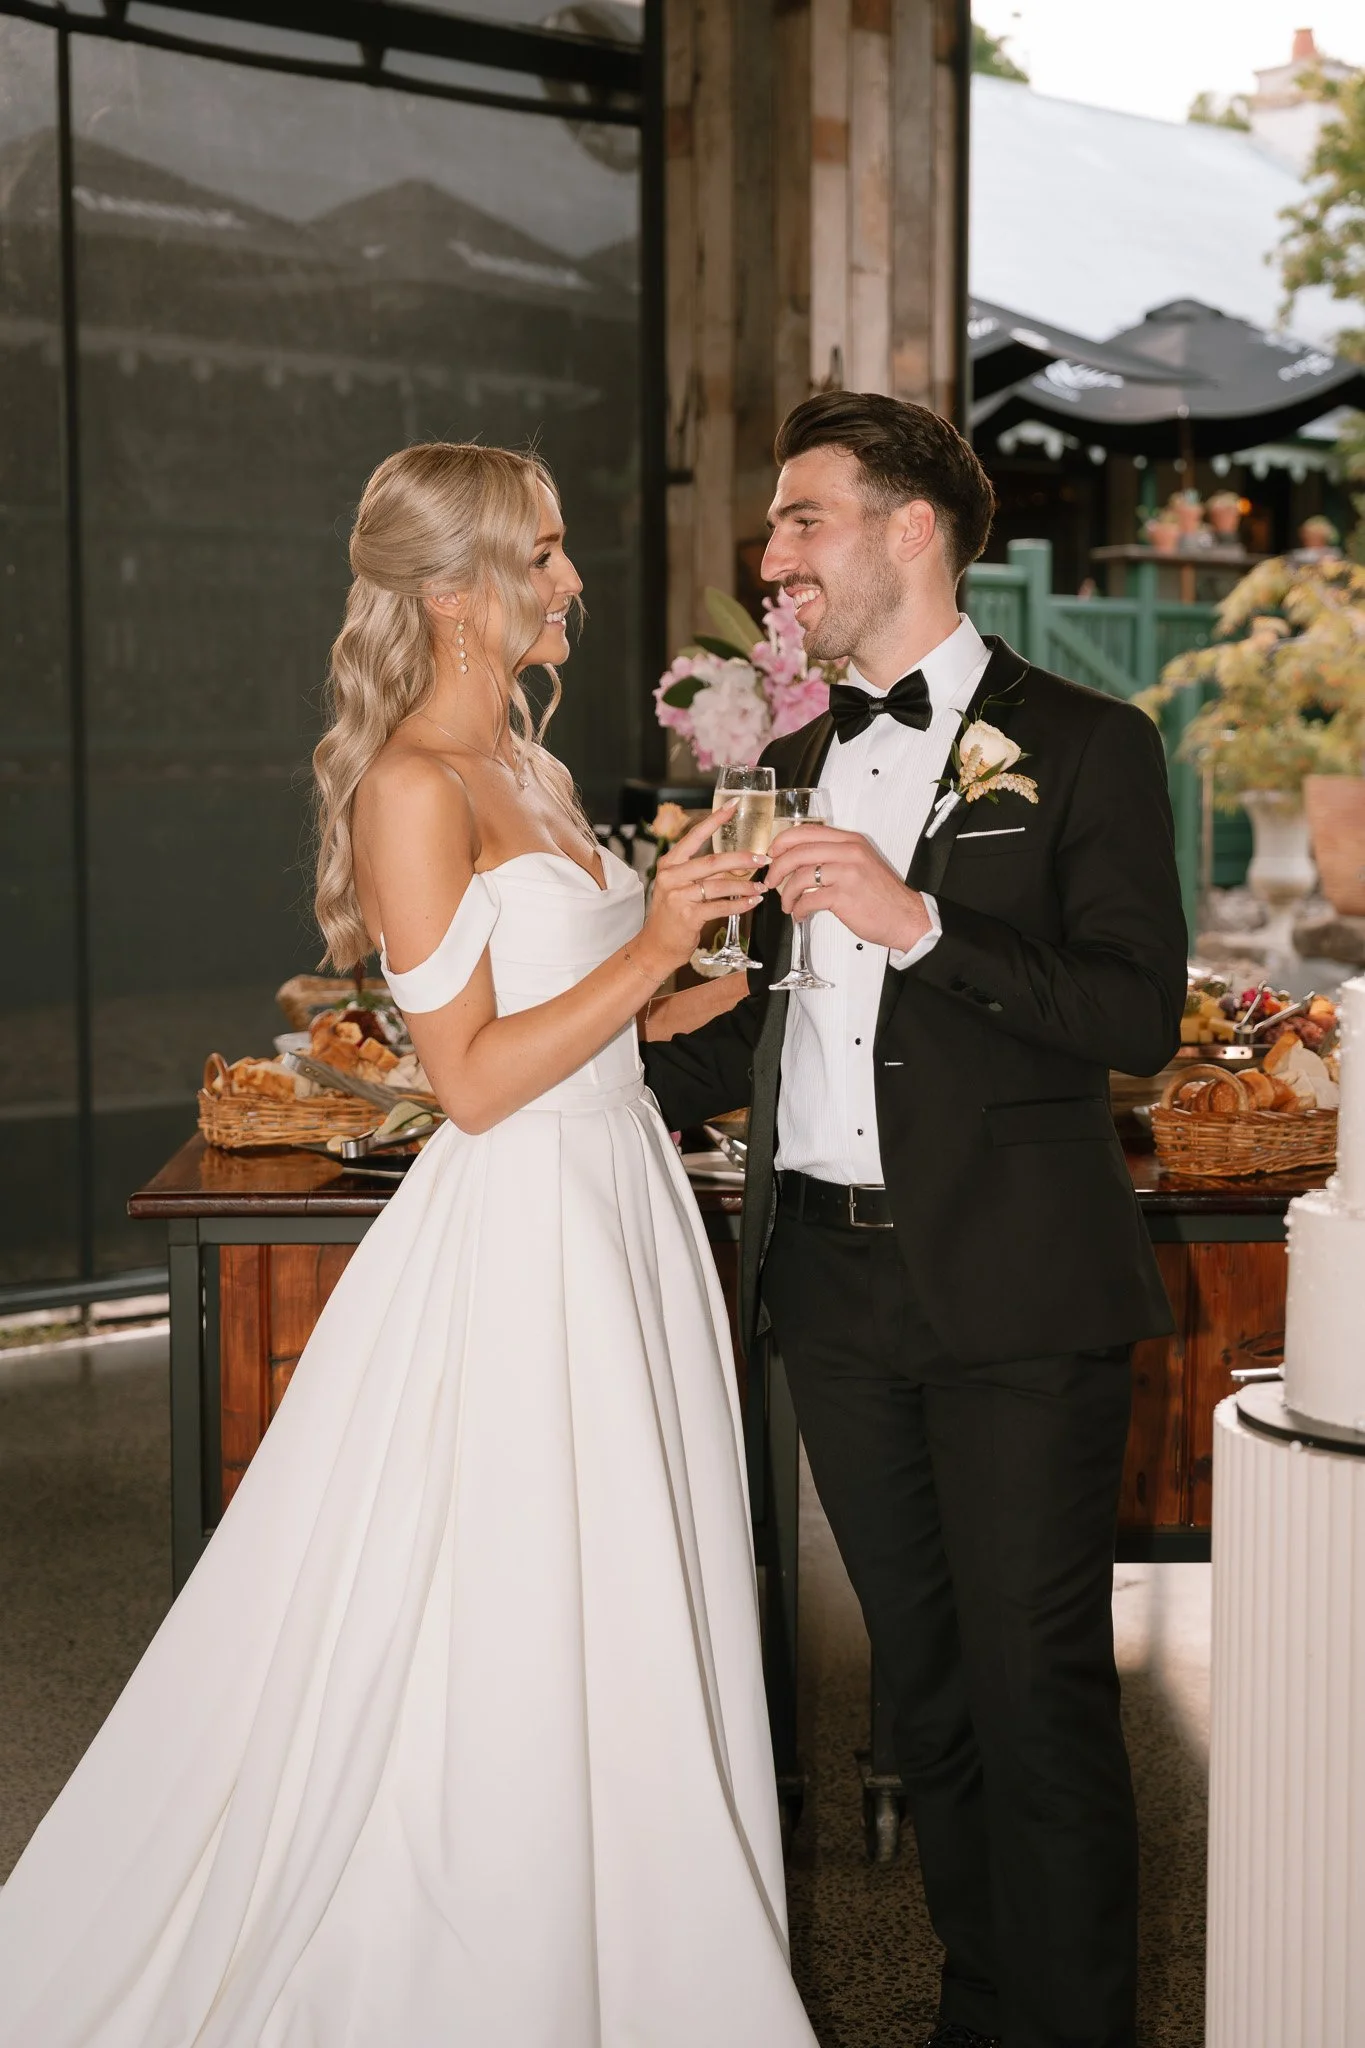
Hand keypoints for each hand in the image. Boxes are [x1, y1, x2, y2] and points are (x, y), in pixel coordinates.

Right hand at [640, 803, 767, 972]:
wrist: (656, 945)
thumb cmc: (672, 914)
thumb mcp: (681, 886)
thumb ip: (704, 873)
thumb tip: (739, 862)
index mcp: (669, 864)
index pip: (694, 836)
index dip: (715, 820)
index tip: (733, 805)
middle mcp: (671, 876)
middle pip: (712, 861)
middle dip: (742, 858)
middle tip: (763, 858)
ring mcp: (678, 896)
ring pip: (719, 885)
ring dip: (745, 886)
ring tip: (761, 886)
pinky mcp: (688, 916)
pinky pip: (721, 906)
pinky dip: (740, 904)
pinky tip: (752, 903)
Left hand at [763, 824, 929, 951]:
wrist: (906, 917)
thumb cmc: (883, 895)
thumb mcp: (861, 863)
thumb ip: (835, 855)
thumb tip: (800, 858)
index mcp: (851, 841)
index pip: (807, 831)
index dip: (783, 841)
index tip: (773, 853)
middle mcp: (848, 852)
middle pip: (798, 852)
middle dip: (777, 868)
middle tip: (771, 881)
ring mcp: (846, 873)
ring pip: (800, 876)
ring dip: (786, 894)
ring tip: (788, 905)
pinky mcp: (843, 896)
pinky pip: (808, 900)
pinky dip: (799, 909)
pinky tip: (801, 914)